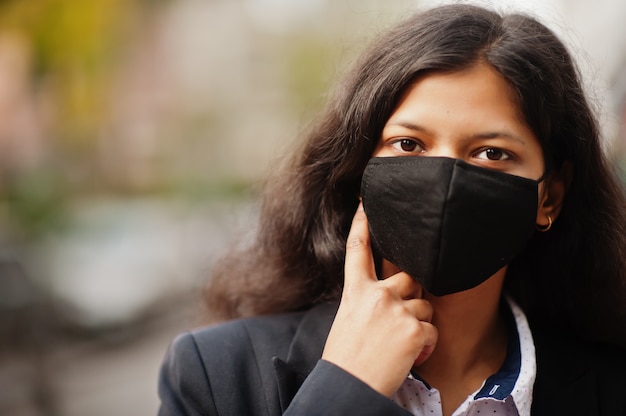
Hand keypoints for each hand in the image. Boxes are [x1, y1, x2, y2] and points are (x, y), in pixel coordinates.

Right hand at [321, 203, 437, 396]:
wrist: (349, 387)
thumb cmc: (347, 358)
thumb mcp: (349, 321)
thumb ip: (368, 301)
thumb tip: (392, 296)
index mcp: (354, 291)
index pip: (357, 248)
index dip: (363, 222)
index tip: (367, 202)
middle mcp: (375, 294)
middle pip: (409, 277)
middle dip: (412, 296)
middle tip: (398, 320)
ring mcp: (395, 308)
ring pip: (424, 305)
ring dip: (419, 324)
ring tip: (400, 346)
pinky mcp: (414, 327)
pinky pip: (432, 330)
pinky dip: (425, 345)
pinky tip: (408, 356)